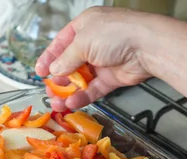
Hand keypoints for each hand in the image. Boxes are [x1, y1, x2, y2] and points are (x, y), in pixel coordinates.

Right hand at [35, 7, 153, 110]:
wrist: (147, 47)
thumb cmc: (116, 34)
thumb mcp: (82, 42)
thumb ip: (65, 59)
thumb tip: (54, 71)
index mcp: (84, 26)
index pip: (61, 43)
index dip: (49, 58)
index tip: (39, 72)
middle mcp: (93, 43)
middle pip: (70, 63)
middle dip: (58, 78)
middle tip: (49, 91)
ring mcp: (103, 62)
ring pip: (81, 80)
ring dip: (68, 92)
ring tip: (57, 103)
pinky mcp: (112, 78)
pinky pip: (93, 89)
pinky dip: (82, 97)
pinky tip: (72, 103)